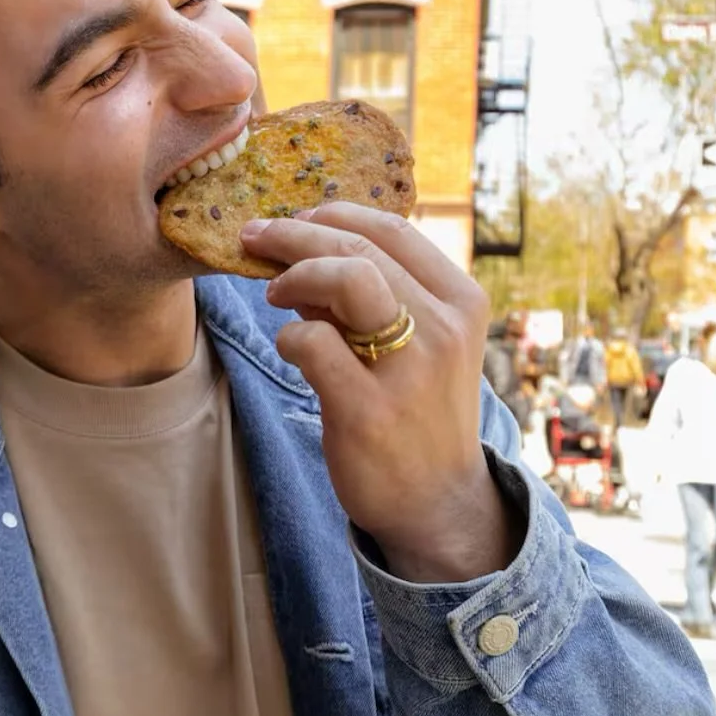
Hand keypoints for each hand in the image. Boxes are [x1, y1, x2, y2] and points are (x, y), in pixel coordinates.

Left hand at [240, 203, 522, 582]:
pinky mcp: (368, 411)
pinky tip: (290, 348)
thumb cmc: (418, 412)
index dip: (336, 212)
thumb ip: (373, 298)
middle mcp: (443, 328)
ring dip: (295, 273)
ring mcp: (409, 370)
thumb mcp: (418, 344)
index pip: (394, 229)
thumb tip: (304, 249)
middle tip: (255, 237)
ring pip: (345, 278)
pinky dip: (290, 337)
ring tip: (273, 291)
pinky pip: (312, 344)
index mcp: (460, 301)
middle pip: (360, 246)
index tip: (298, 218)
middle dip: (295, 233)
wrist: (438, 503)